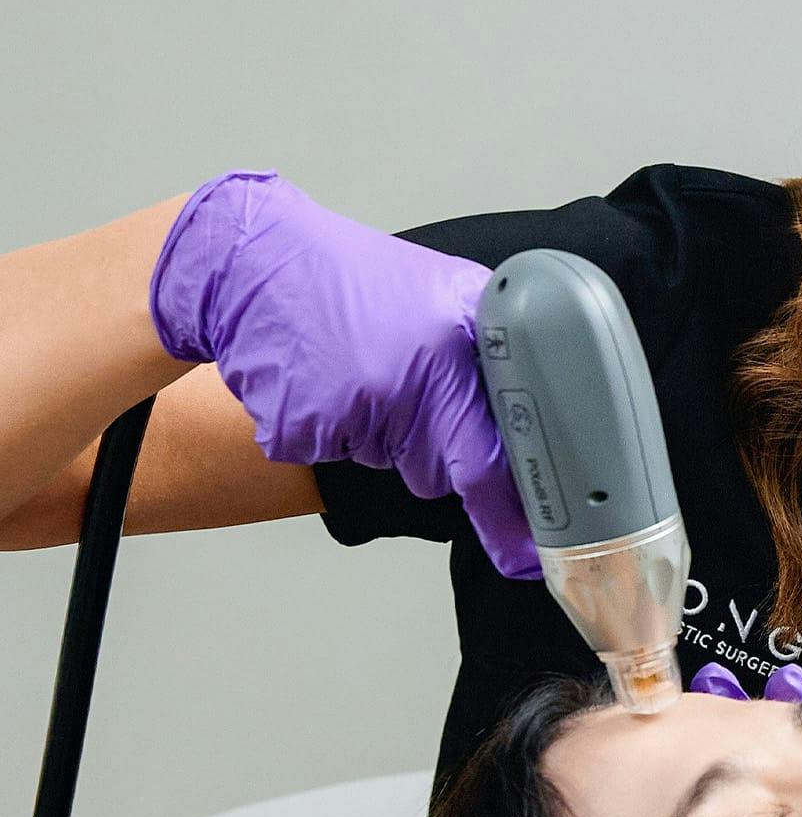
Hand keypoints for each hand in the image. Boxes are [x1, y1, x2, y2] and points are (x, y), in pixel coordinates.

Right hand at [149, 170, 538, 579]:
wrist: (249, 260)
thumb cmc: (350, 278)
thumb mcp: (441, 291)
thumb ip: (490, 347)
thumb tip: (536, 414)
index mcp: (455, 343)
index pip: (496, 456)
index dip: (513, 513)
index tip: (531, 556)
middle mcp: (409, 380)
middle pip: (443, 471)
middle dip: (433, 448)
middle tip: (403, 389)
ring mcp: (353, 407)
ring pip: (390, 462)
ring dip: (380, 432)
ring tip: (356, 366)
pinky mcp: (302, 428)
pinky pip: (334, 455)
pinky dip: (330, 429)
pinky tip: (319, 377)